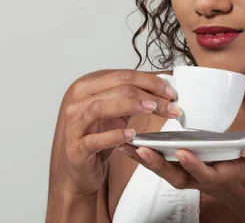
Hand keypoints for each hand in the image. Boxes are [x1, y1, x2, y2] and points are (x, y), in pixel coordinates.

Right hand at [53, 69, 181, 196]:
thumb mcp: (115, 112)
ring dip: (130, 106)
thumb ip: (131, 97)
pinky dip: (114, 135)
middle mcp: (77, 102)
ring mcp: (73, 124)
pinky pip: (93, 139)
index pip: (123, 75)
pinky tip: (131, 135)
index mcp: (87, 87)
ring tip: (152, 110)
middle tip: (170, 103)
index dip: (150, 81)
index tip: (170, 91)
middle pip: (117, 88)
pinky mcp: (75, 148)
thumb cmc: (97, 137)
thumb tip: (163, 87)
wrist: (78, 169)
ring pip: (100, 107)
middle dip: (148, 94)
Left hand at [118, 137, 244, 222]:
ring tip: (127, 146)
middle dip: (158, 164)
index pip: (207, 173)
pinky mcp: (197, 178)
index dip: (194, 164)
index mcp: (227, 178)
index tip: (182, 151)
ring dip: (149, 162)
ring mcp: (201, 181)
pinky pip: (172, 170)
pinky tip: (139, 148)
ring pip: (170, 174)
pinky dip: (155, 161)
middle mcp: (209, 181)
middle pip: (178, 177)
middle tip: (139, 149)